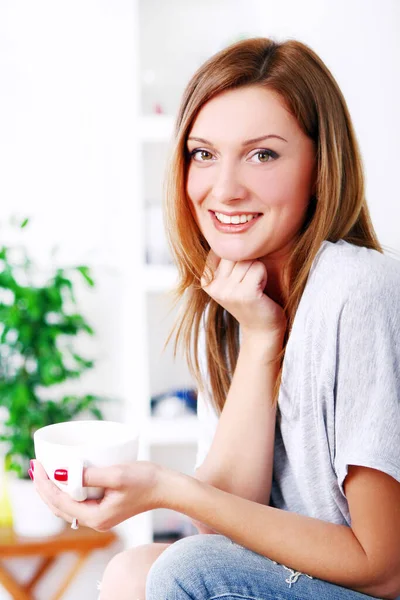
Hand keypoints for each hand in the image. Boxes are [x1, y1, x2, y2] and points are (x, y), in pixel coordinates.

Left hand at [32, 459, 162, 531]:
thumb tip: (62, 474)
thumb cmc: (146, 480)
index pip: (59, 502)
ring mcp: (99, 516)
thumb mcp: (116, 475)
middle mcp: (95, 521)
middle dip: (44, 488)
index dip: (44, 484)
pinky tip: (63, 477)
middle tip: (35, 466)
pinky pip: (77, 501)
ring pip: (66, 505)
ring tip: (44, 471)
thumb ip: (89, 476)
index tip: (37, 466)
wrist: (167, 488)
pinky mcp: (104, 508)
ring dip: (53, 489)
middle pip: (58, 507)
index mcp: (95, 517)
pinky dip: (66, 490)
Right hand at [201, 249, 285, 341]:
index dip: (237, 259)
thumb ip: (224, 260)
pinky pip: (259, 268)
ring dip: (257, 271)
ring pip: (248, 259)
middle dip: (248, 264)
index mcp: (205, 279)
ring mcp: (226, 291)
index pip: (222, 249)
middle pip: (236, 253)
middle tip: (249, 284)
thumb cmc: (250, 299)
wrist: (261, 329)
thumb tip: (226, 232)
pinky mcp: (244, 294)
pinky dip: (264, 277)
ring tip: (254, 288)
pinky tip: (260, 292)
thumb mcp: (229, 279)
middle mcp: (212, 286)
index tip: (238, 279)